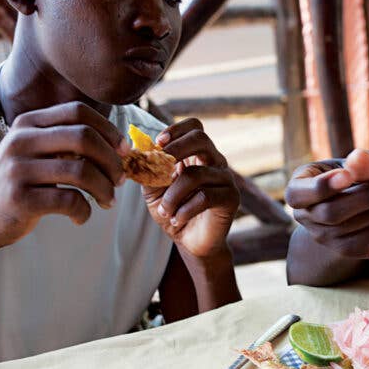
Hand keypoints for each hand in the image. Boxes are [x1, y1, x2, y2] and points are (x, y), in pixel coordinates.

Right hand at [0, 101, 126, 248]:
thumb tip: (118, 145)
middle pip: (84, 138)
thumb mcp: (33, 152)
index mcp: (28, 124)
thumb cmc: (18, 183)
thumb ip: (65, 142)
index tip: (124, 150)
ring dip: (103, 189)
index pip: (78, 112)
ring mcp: (18, 169)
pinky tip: (81, 217)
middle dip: (111, 160)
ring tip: (106, 201)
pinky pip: (69, 201)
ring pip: (81, 172)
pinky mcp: (20, 198)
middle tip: (119, 180)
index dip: (108, 129)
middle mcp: (21, 141)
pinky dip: (84, 211)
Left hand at [142, 118, 239, 257]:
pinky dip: (185, 209)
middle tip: (159, 168)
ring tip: (165, 210)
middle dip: (174, 149)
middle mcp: (214, 162)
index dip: (176, 130)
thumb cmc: (173, 211)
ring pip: (195, 174)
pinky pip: (205, 197)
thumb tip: (137, 151)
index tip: (157, 143)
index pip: (194, 127)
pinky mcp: (231, 198)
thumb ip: (147, 170)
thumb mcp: (153, 189)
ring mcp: (225, 179)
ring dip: (172, 194)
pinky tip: (177, 219)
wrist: (191, 241)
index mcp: (197, 155)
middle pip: (200, 138)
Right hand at [285, 149, 368, 259]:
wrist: (351, 205)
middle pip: (332, 213)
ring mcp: (326, 239)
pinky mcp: (350, 250)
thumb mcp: (351, 163)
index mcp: (298, 192)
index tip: (347, 174)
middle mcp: (306, 219)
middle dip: (365, 196)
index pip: (300, 194)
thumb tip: (361, 158)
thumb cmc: (348, 178)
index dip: (323, 186)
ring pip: (355, 228)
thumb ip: (360, 161)